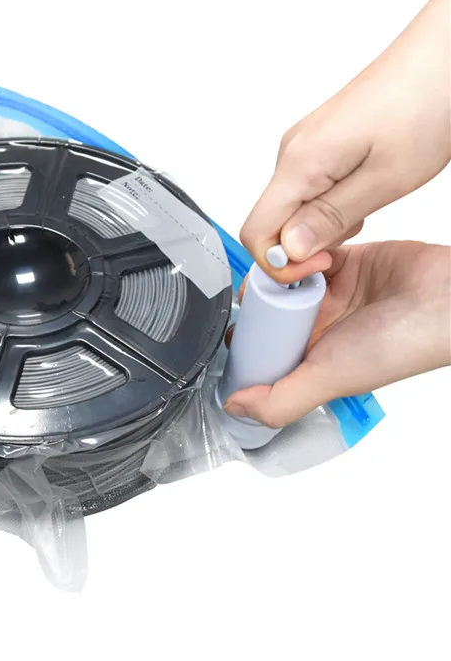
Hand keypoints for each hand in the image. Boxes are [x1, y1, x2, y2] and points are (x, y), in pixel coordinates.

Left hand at [223, 241, 450, 427]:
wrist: (443, 297)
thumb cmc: (400, 344)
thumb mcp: (329, 380)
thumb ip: (281, 400)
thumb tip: (235, 407)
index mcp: (310, 359)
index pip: (262, 352)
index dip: (244, 341)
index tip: (231, 330)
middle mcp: (316, 327)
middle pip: (264, 313)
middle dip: (255, 302)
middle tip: (255, 294)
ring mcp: (327, 294)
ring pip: (279, 281)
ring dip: (274, 274)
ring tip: (278, 272)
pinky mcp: (339, 262)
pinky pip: (303, 254)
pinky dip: (297, 252)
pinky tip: (298, 254)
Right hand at [240, 0, 450, 283]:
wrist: (441, 55)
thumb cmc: (425, 103)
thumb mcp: (385, 178)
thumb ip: (331, 218)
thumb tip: (288, 250)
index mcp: (299, 162)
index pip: (254, 234)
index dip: (280, 263)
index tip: (318, 266)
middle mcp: (291, 153)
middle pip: (270, 223)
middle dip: (303, 245)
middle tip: (353, 236)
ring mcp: (304, 146)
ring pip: (290, 208)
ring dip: (320, 225)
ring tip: (367, 206)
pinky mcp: (318, 144)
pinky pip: (306, 189)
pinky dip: (328, 204)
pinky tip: (364, 191)